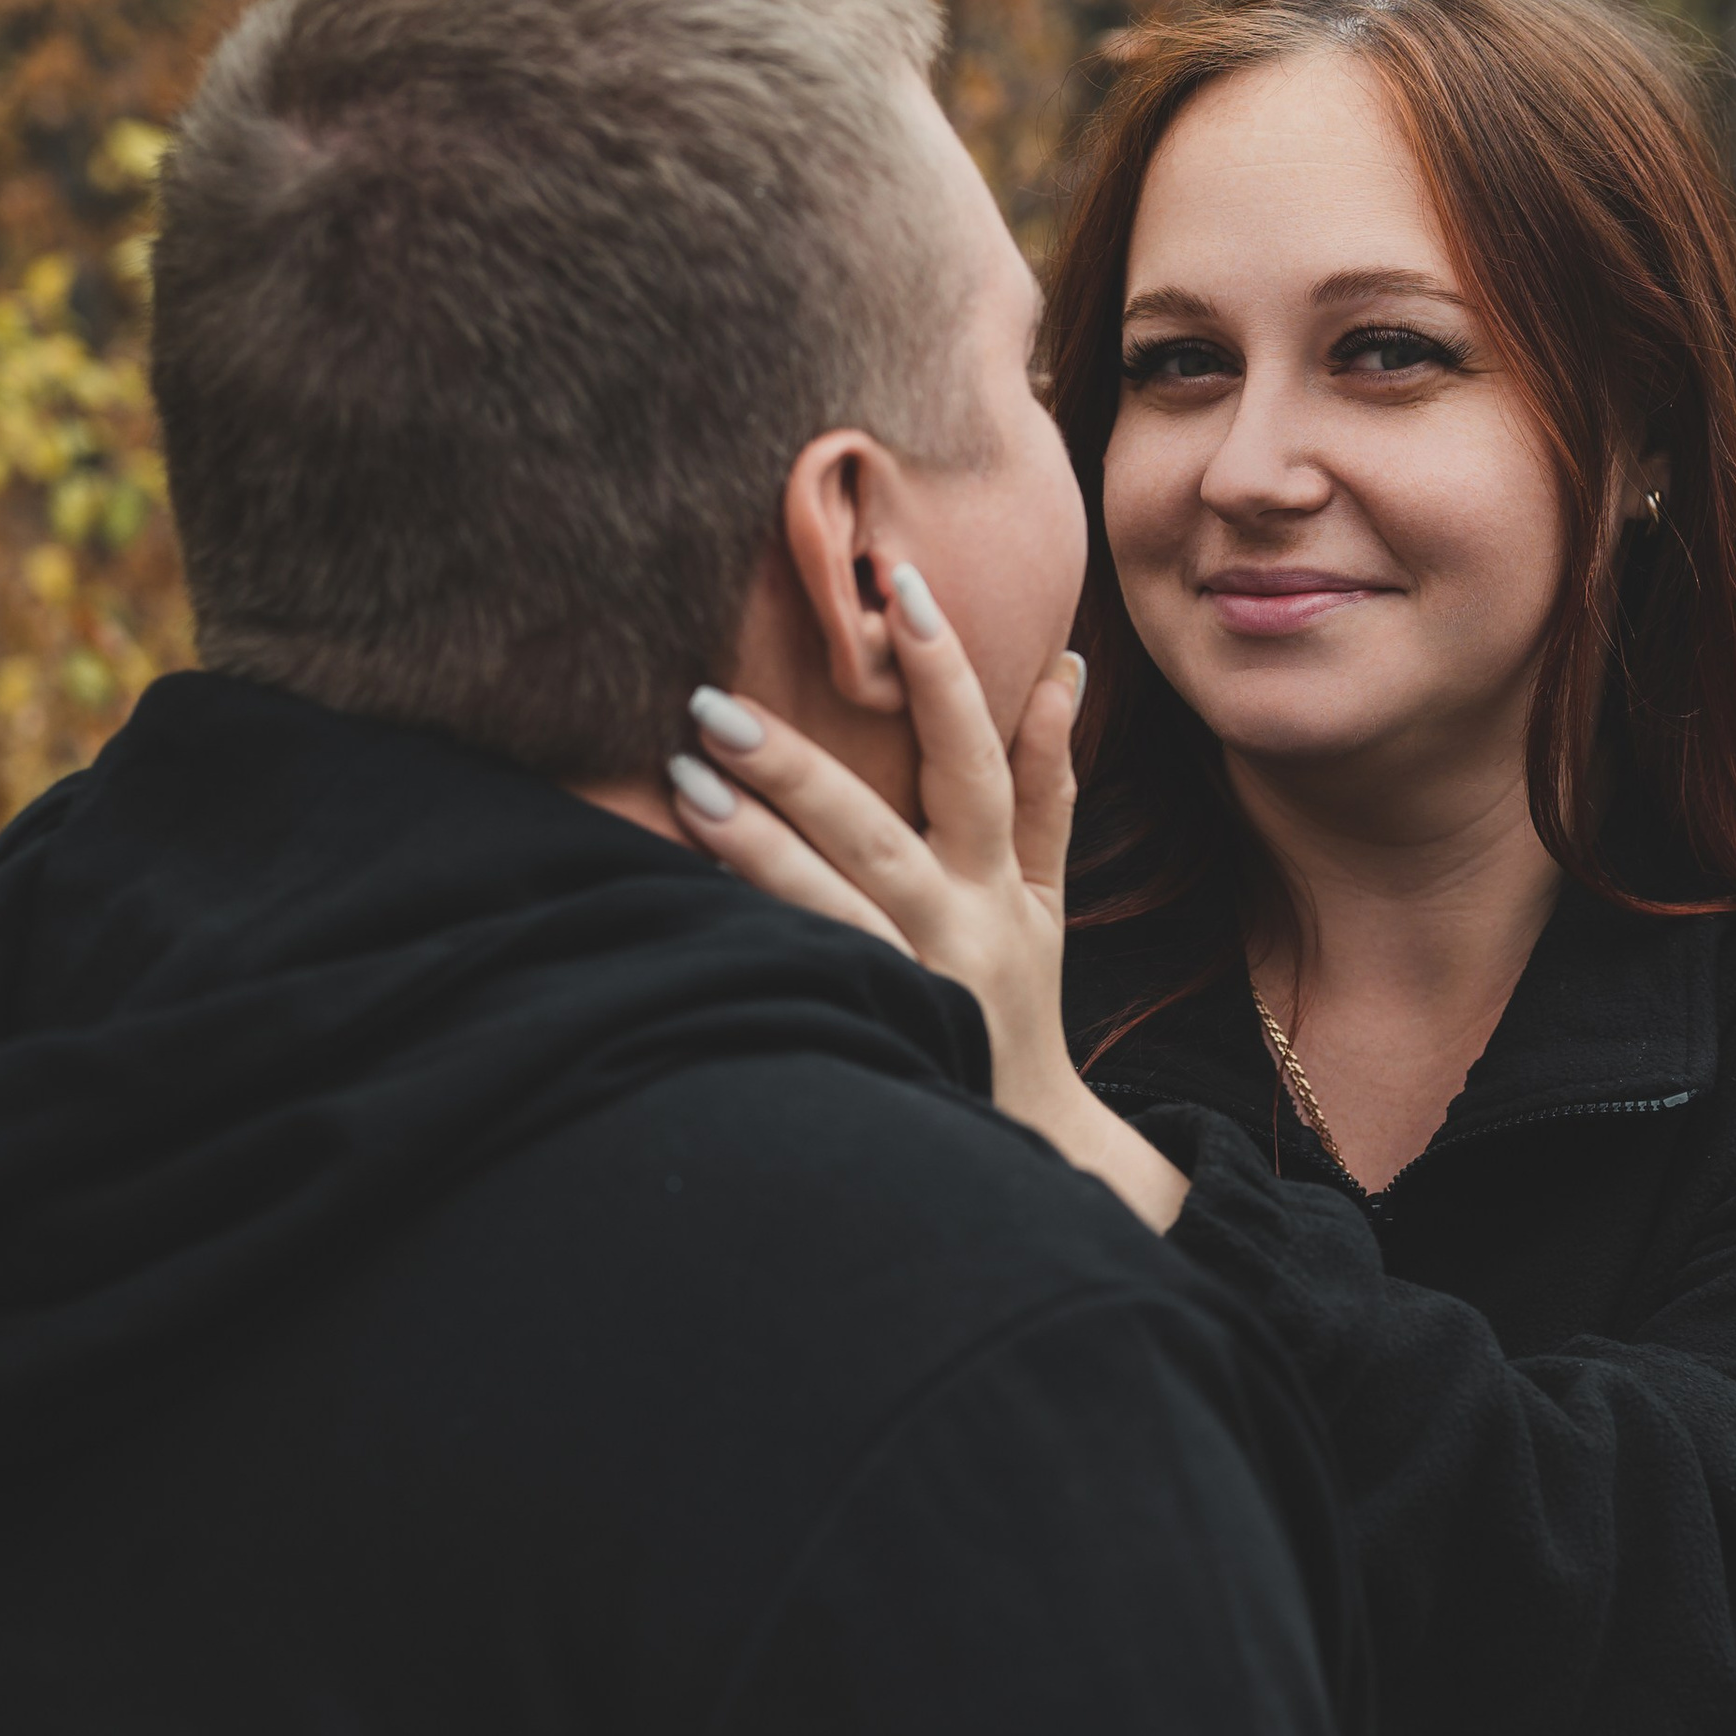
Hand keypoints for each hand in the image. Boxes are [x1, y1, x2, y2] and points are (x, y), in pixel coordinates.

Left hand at [667, 569, 1187, 1236]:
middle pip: (880, 834)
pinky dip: (747, 935)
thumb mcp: (1046, 895)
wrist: (1026, 1146)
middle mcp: (959, 931)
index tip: (903, 590)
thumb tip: (1060, 671)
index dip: (948, 677)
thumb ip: (1048, 785)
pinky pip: (802, 980)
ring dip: (754, 845)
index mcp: (1002, 883)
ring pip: (830, 911)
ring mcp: (910, 991)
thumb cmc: (1017, 1000)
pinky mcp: (869, 1038)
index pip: (979, 761)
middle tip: (714, 704)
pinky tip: (676, 894)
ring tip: (682, 780)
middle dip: (801, 768)